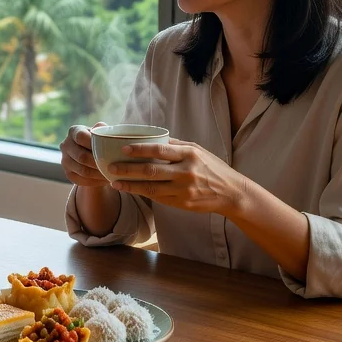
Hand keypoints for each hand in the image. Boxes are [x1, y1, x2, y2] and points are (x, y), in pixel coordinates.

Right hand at [60, 122, 111, 187]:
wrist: (90, 153)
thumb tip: (109, 134)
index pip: (80, 137)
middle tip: (113, 167)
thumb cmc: (97, 140)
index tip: (106, 149)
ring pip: (82, 171)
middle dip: (98, 163)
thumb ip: (104, 130)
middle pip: (81, 157)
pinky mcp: (68, 173)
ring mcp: (65, 160)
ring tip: (111, 175)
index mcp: (74, 131)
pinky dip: (95, 181)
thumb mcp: (100, 132)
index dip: (93, 143)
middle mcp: (65, 145)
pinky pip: (81, 180)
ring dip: (98, 174)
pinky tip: (105, 180)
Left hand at [107, 138, 247, 215]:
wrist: (231, 193)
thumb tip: (151, 138)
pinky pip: (158, 198)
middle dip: (128, 169)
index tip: (123, 148)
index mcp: (189, 154)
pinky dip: (142, 193)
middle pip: (151, 171)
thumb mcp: (197, 150)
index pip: (159, 150)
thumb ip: (175, 145)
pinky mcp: (182, 204)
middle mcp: (186, 172)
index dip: (139, 149)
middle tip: (110, 167)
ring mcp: (184, 190)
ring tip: (114, 182)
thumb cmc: (212, 167)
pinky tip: (130, 190)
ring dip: (130, 185)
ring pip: (151, 188)